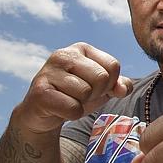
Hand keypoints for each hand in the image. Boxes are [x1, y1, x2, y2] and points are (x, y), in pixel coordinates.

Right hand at [16, 42, 132, 132]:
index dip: (110, 83)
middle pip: (101, 78)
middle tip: (81, 96)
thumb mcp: (102, 88)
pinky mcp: (40, 92)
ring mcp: (49, 71)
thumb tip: (123, 89)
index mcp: (82, 49)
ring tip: (69, 100)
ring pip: (86, 92)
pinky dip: (72, 114)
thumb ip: (119, 85)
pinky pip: (72, 108)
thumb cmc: (75, 96)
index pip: (113, 65)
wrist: (42, 114)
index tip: (95, 87)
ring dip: (82, 104)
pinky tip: (60, 109)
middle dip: (96, 93)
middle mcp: (63, 55)